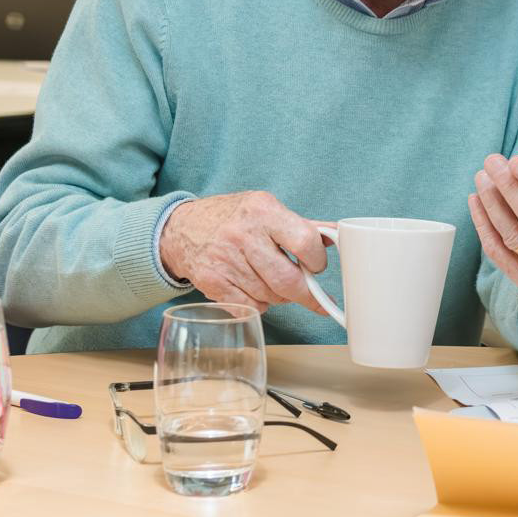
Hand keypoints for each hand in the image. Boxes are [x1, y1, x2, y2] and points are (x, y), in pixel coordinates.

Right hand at [158, 191, 328, 314]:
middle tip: (310, 291)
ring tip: (272, 280)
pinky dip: (259, 304)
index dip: (317, 261)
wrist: (181, 228)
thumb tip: (336, 237)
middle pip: (288, 280)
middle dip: (304, 292)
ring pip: (271, 297)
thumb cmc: (232, 218)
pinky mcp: (212, 283)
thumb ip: (302, 225)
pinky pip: (251, 307)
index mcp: (263, 211)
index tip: (316, 265)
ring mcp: (225, 260)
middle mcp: (243, 235)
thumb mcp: (266, 209)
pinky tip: (253, 288)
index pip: (306, 242)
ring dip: (280, 296)